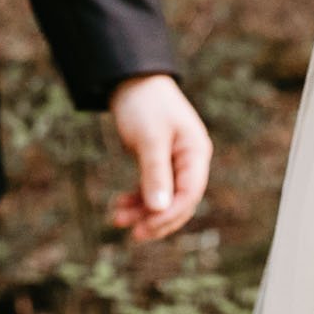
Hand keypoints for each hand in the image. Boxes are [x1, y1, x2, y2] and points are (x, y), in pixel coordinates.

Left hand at [106, 74, 211, 241]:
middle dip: (156, 219)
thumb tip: (159, 209)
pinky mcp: (158, 162)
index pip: (190, 194)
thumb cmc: (144, 104)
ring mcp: (175, 162)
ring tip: (117, 219)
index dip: (170, 214)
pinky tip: (119, 206)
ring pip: (164, 198)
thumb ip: (155, 173)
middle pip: (179, 202)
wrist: (130, 80)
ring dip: (143, 212)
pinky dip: (137, 200)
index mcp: (196, 152)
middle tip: (132, 233)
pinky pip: (152, 189)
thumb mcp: (149, 138)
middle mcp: (190, 160)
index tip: (145, 227)